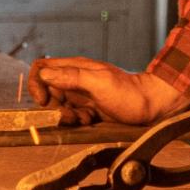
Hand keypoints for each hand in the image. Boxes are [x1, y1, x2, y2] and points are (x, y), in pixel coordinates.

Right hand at [26, 58, 185, 126]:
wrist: (152, 106)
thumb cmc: (129, 93)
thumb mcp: (100, 82)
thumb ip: (72, 76)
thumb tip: (45, 75)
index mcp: (75, 67)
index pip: (42, 68)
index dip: (37, 84)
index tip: (46, 101)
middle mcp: (75, 80)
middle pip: (47, 91)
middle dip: (54, 107)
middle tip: (72, 115)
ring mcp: (82, 95)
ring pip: (58, 106)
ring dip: (66, 116)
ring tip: (85, 118)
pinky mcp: (88, 109)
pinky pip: (71, 116)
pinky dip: (76, 122)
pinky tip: (90, 121)